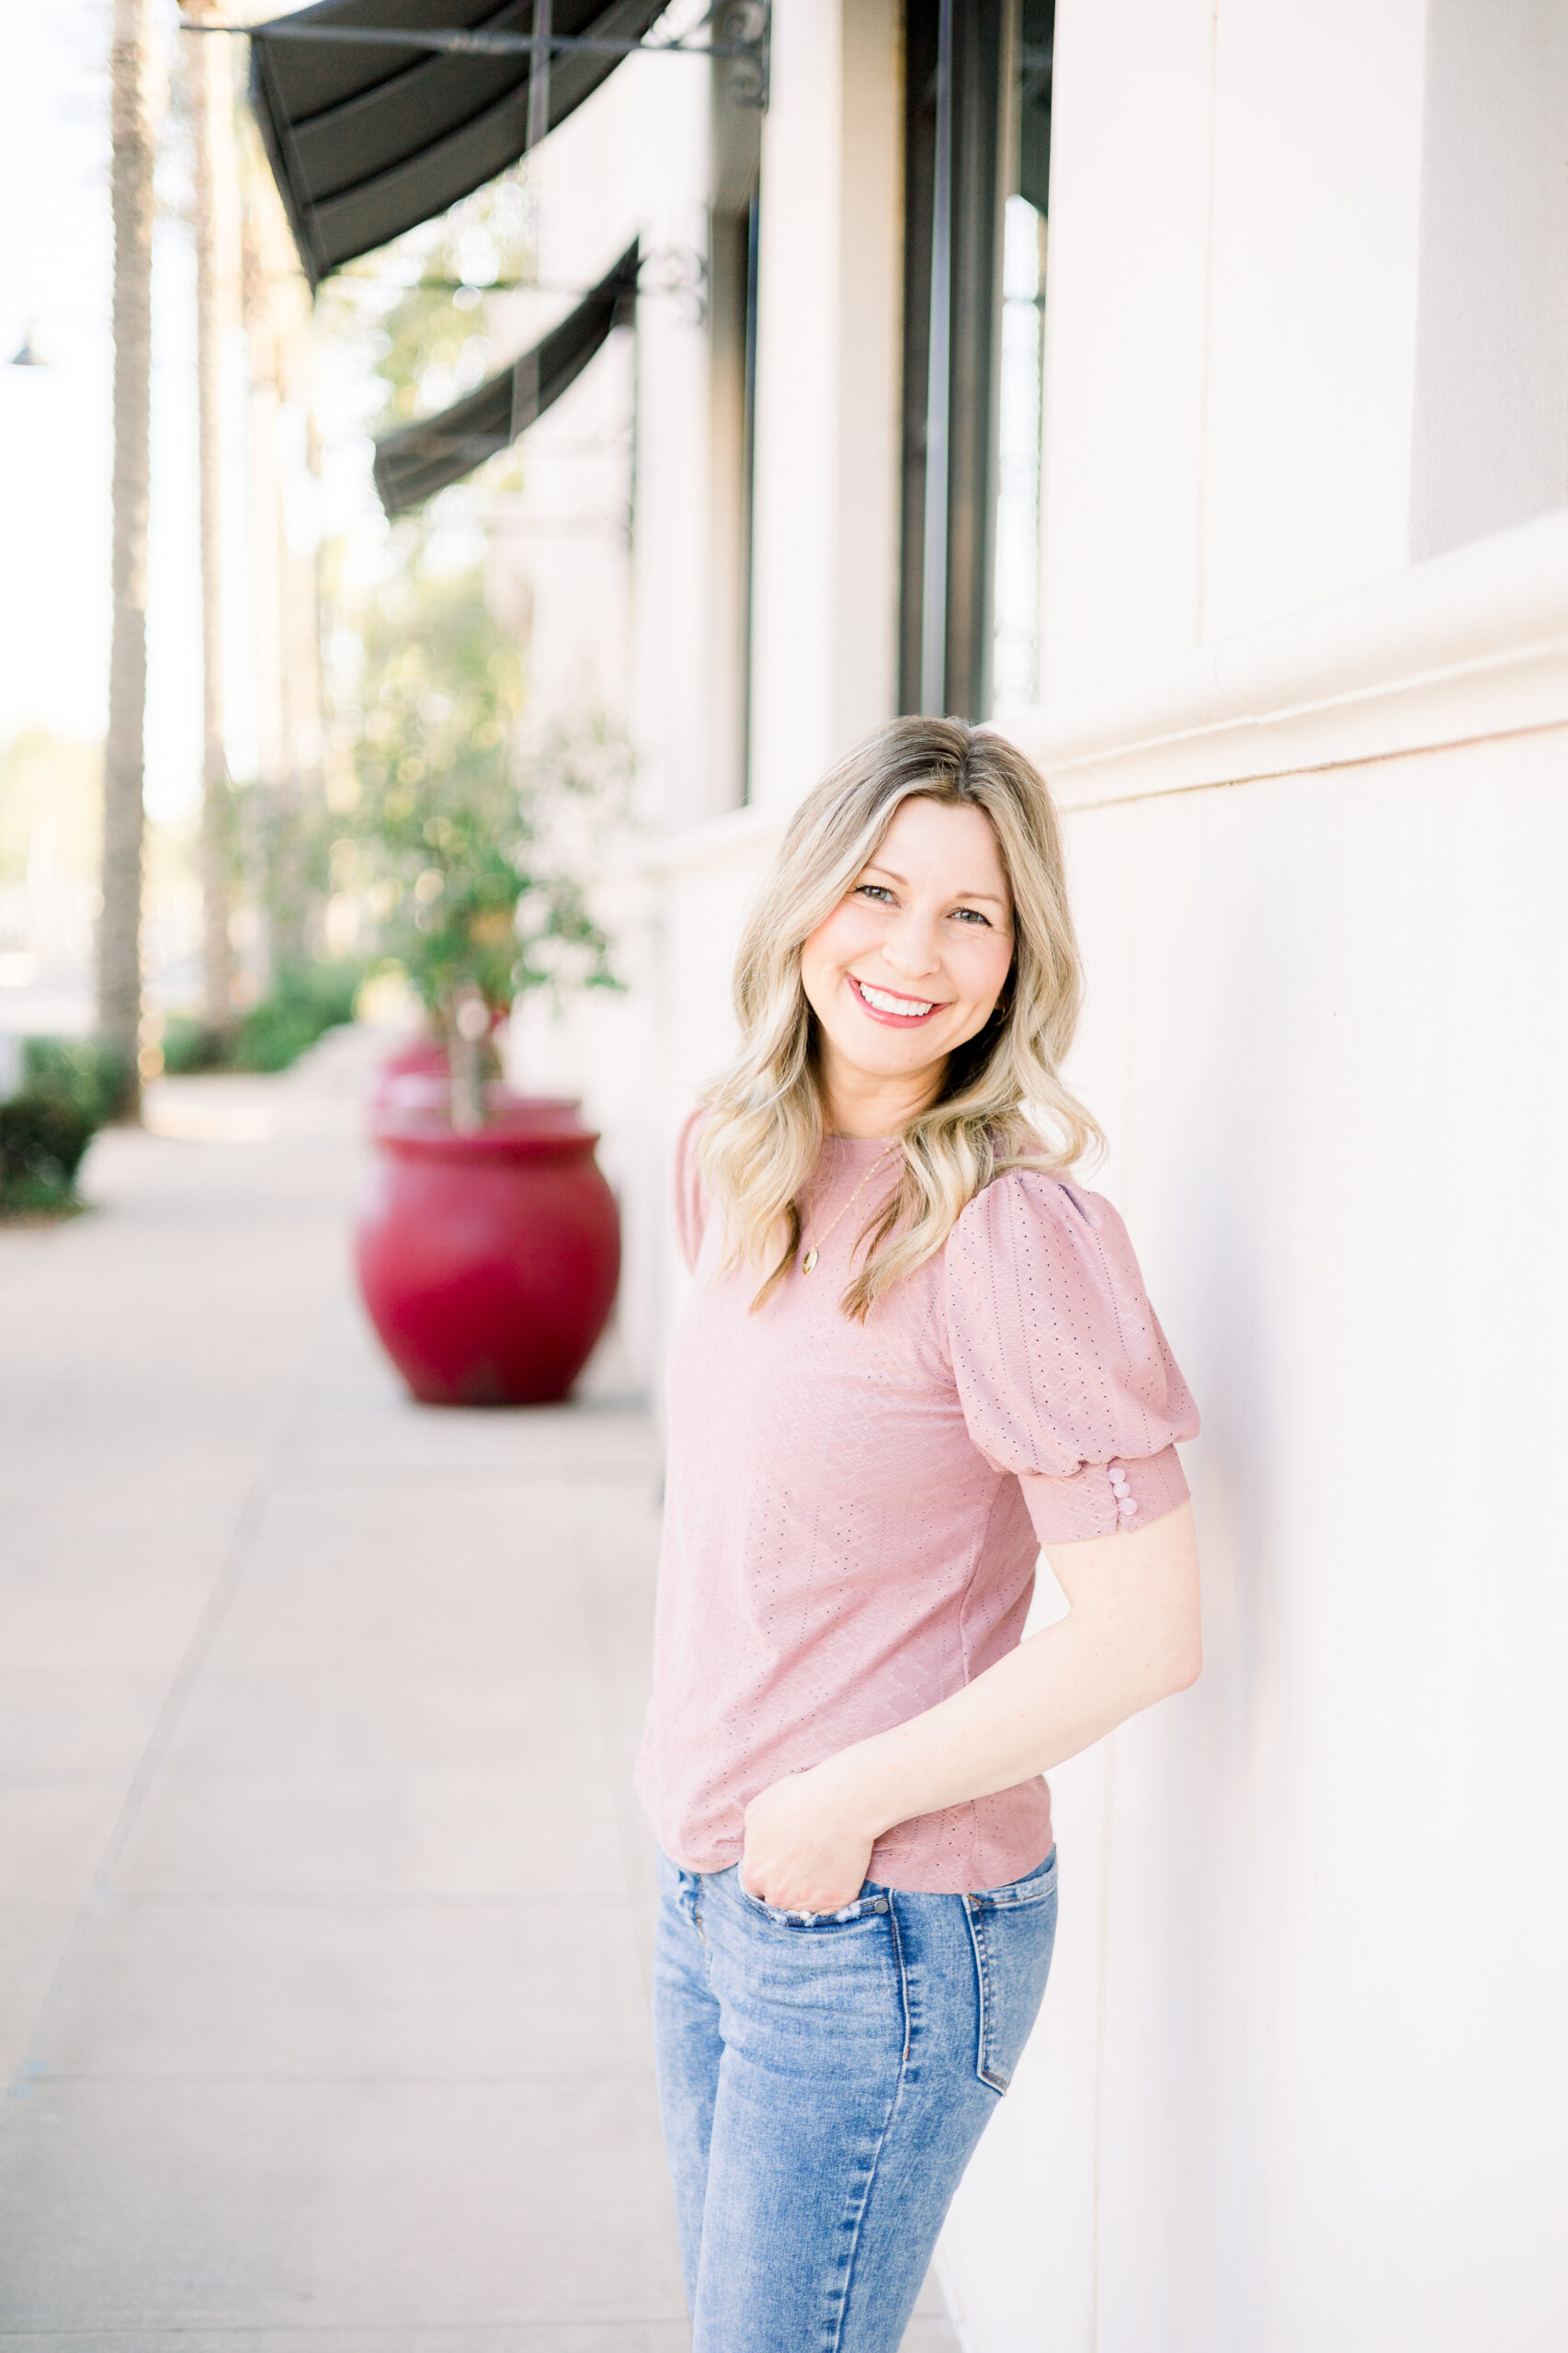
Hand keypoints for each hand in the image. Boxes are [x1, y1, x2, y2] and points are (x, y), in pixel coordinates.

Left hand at [739, 1763, 877, 1912]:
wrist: (842, 1804)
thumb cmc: (799, 1799)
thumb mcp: (759, 1810)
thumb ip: (751, 1837)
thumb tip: (755, 1848)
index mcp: (754, 1874)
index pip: (755, 1887)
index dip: (769, 1876)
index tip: (782, 1865)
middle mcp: (776, 1895)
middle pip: (777, 1900)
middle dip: (787, 1888)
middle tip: (803, 1866)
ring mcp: (805, 1903)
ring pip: (802, 1908)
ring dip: (809, 1896)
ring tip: (821, 1869)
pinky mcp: (834, 1904)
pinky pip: (829, 1910)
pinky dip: (832, 1897)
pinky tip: (836, 1875)